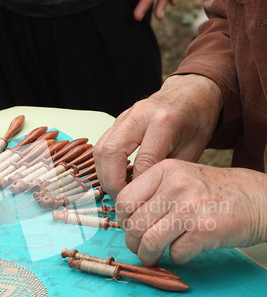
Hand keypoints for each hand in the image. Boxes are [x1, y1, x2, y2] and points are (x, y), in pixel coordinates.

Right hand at [94, 74, 222, 199]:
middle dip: (113, 182)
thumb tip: (147, 197)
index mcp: (164, 122)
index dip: (140, 187)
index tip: (143, 203)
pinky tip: (117, 178)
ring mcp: (125, 115)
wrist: (192, 93)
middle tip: (123, 200)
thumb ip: (169, 172)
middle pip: (112, 152)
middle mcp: (139, 115)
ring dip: (104, 175)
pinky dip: (105, 165)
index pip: (143, 162)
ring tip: (119, 192)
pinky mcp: (118, 120)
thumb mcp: (193, 150)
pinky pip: (102, 145)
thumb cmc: (196, 122)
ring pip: (100, 149)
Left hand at [115, 159, 266, 264]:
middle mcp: (175, 186)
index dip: (123, 221)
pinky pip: (176, 254)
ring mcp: (189, 208)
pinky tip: (186, 250)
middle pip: (133, 225)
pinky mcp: (204, 230)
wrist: (261, 199)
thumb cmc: (220, 192)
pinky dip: (178, 258)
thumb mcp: (184, 178)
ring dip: (149, 256)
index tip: (130, 228)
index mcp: (165, 170)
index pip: (124, 200)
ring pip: (149, 243)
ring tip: (155, 256)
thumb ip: (156, 193)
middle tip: (142, 249)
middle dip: (134, 244)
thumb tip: (127, 220)